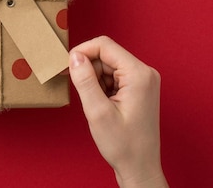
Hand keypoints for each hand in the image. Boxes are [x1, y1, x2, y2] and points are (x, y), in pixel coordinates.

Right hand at [69, 36, 167, 187]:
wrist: (139, 167)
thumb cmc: (123, 145)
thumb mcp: (97, 112)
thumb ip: (85, 81)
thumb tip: (74, 57)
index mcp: (139, 74)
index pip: (105, 45)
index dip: (82, 52)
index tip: (67, 67)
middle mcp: (145, 72)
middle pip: (106, 54)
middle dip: (89, 70)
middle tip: (83, 94)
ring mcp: (143, 80)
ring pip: (108, 65)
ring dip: (95, 80)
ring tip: (97, 104)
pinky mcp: (139, 87)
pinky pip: (114, 76)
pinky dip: (102, 86)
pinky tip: (103, 105)